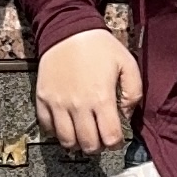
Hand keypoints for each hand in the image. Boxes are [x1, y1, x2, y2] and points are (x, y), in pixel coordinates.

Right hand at [35, 27, 144, 155]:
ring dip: (78, 143)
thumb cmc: (98, 46)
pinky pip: (47, 128)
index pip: (110, 138)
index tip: (116, 138)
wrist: (68, 30)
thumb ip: (134, 92)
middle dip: (98, 146)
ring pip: (66, 142)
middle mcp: (78, 105)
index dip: (116, 143)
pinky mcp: (43, 99)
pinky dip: (57, 132)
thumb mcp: (127, 63)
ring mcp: (58, 104)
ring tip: (84, 134)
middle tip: (101, 137)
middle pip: (88, 145)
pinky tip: (67, 123)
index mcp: (101, 97)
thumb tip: (126, 115)